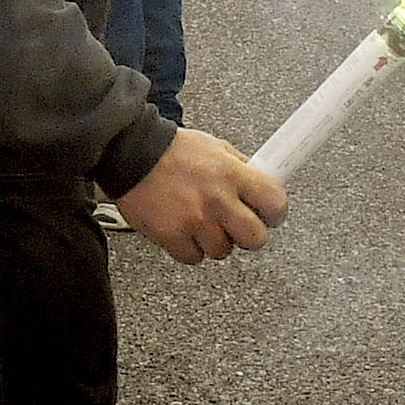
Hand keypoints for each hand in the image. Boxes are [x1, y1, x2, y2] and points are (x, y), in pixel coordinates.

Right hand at [112, 127, 286, 262]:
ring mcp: (194, 221)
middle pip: (255, 238)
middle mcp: (216, 199)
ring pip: (222, 251)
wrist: (130, 154)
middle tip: (238, 224)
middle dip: (249, 234)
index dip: (274, 212)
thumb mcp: (215, 148)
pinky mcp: (171, 236)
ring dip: (215, 241)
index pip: (275, 203)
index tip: (269, 214)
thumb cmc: (171, 150)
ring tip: (202, 221)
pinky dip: (190, 247)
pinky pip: (194, 257)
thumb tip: (261, 182)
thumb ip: (239, 168)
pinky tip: (184, 229)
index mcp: (231, 174)